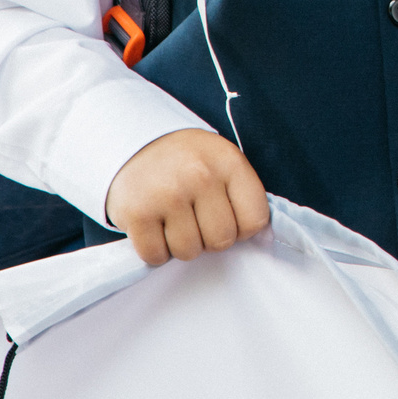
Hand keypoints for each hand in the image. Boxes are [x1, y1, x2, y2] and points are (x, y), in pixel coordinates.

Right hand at [103, 128, 269, 266]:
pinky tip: (154, 227)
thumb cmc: (187, 161)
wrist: (134, 143)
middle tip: (195, 218)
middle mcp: (200, 176)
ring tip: (173, 220)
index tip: (226, 216)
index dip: (241, 228)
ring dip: (181, 244)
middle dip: (209, 238)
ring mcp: (167, 195)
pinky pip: (155, 256)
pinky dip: (155, 250)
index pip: (255, 220)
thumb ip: (244, 195)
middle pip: (221, 240)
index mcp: (229, 162)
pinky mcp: (137, 213)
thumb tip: (263, 238)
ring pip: (188, 252)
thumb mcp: (222, 162)